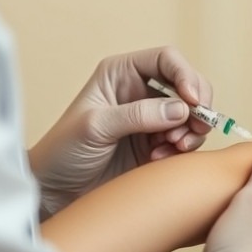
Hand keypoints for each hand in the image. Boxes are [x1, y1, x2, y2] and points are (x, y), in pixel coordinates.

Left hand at [30, 46, 211, 215]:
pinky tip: (159, 159)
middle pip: (188, 84)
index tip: (193, 101)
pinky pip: (187, 140)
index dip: (185, 75)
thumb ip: (138, 114)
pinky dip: (183, 149)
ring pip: (192, 114)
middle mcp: (140, 92)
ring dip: (191, 130)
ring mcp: (152, 119)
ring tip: (173, 147)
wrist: (54, 192)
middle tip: (195, 127)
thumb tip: (181, 108)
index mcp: (121, 74)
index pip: (166, 59)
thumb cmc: (63, 152)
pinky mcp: (158, 145)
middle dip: (197, 105)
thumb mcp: (96, 126)